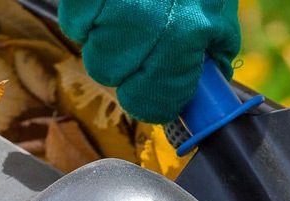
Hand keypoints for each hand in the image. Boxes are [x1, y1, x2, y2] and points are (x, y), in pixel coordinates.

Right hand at [58, 0, 240, 122]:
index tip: (153, 95)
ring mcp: (112, 5)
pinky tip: (108, 0)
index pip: (154, 100)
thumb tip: (206, 88)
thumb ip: (213, 47)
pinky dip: (87, 15)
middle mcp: (148, 23)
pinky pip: (73, 21)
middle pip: (113, 77)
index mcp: (188, 33)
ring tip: (128, 14)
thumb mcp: (216, 4)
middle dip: (126, 67)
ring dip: (106, 40)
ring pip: (91, 51)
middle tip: (141, 44)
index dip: (152, 102)